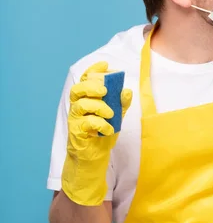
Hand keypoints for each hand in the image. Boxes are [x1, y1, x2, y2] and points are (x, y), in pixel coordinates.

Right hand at [61, 61, 132, 205]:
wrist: (94, 158)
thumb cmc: (102, 133)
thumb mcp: (116, 116)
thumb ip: (121, 103)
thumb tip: (127, 91)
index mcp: (87, 99)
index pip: (85, 80)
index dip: (93, 70)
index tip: (105, 65)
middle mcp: (78, 106)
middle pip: (78, 89)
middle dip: (92, 86)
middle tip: (105, 90)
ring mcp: (75, 119)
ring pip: (80, 104)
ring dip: (98, 106)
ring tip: (111, 113)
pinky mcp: (76, 131)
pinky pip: (86, 122)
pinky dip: (100, 123)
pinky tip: (109, 128)